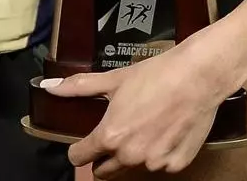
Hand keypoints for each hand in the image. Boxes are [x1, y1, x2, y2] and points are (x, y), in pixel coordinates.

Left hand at [40, 38, 243, 176]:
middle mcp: (130, 155)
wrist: (197, 77)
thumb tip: (50, 88)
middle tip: (116, 134)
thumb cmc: (155, 76)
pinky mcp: (177, 164)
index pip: (80, 157)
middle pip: (105, 171)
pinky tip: (165, 131)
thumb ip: (79, 88)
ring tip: (145, 126)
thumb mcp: (113, 79)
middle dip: (104, 157)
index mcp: (109, 136)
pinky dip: (160, 153)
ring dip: (134, 154)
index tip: (84, 143)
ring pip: (134, 166)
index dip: (79, 150)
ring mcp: (155, 163)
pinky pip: (161, 165)